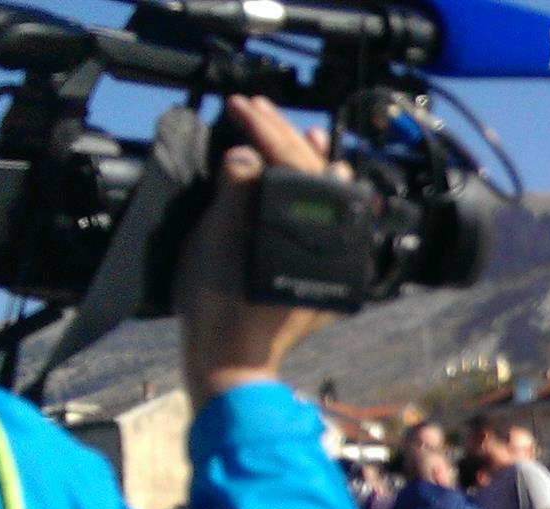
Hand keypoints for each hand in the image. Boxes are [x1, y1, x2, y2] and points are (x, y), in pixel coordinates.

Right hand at [176, 95, 345, 408]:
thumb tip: (247, 156)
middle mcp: (331, 243)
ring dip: (312, 164)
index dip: (265, 130)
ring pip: (331, 199)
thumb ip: (234, 196)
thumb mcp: (216, 244)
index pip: (291, 165)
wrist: (232, 361)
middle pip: (316, 177)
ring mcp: (333, 260)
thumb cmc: (219, 306)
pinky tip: (316, 182)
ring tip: (303, 134)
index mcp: (305, 231)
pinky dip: (320, 197)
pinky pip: (331, 224)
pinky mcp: (326, 273)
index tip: (241, 106)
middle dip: (286, 138)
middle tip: (260, 109)